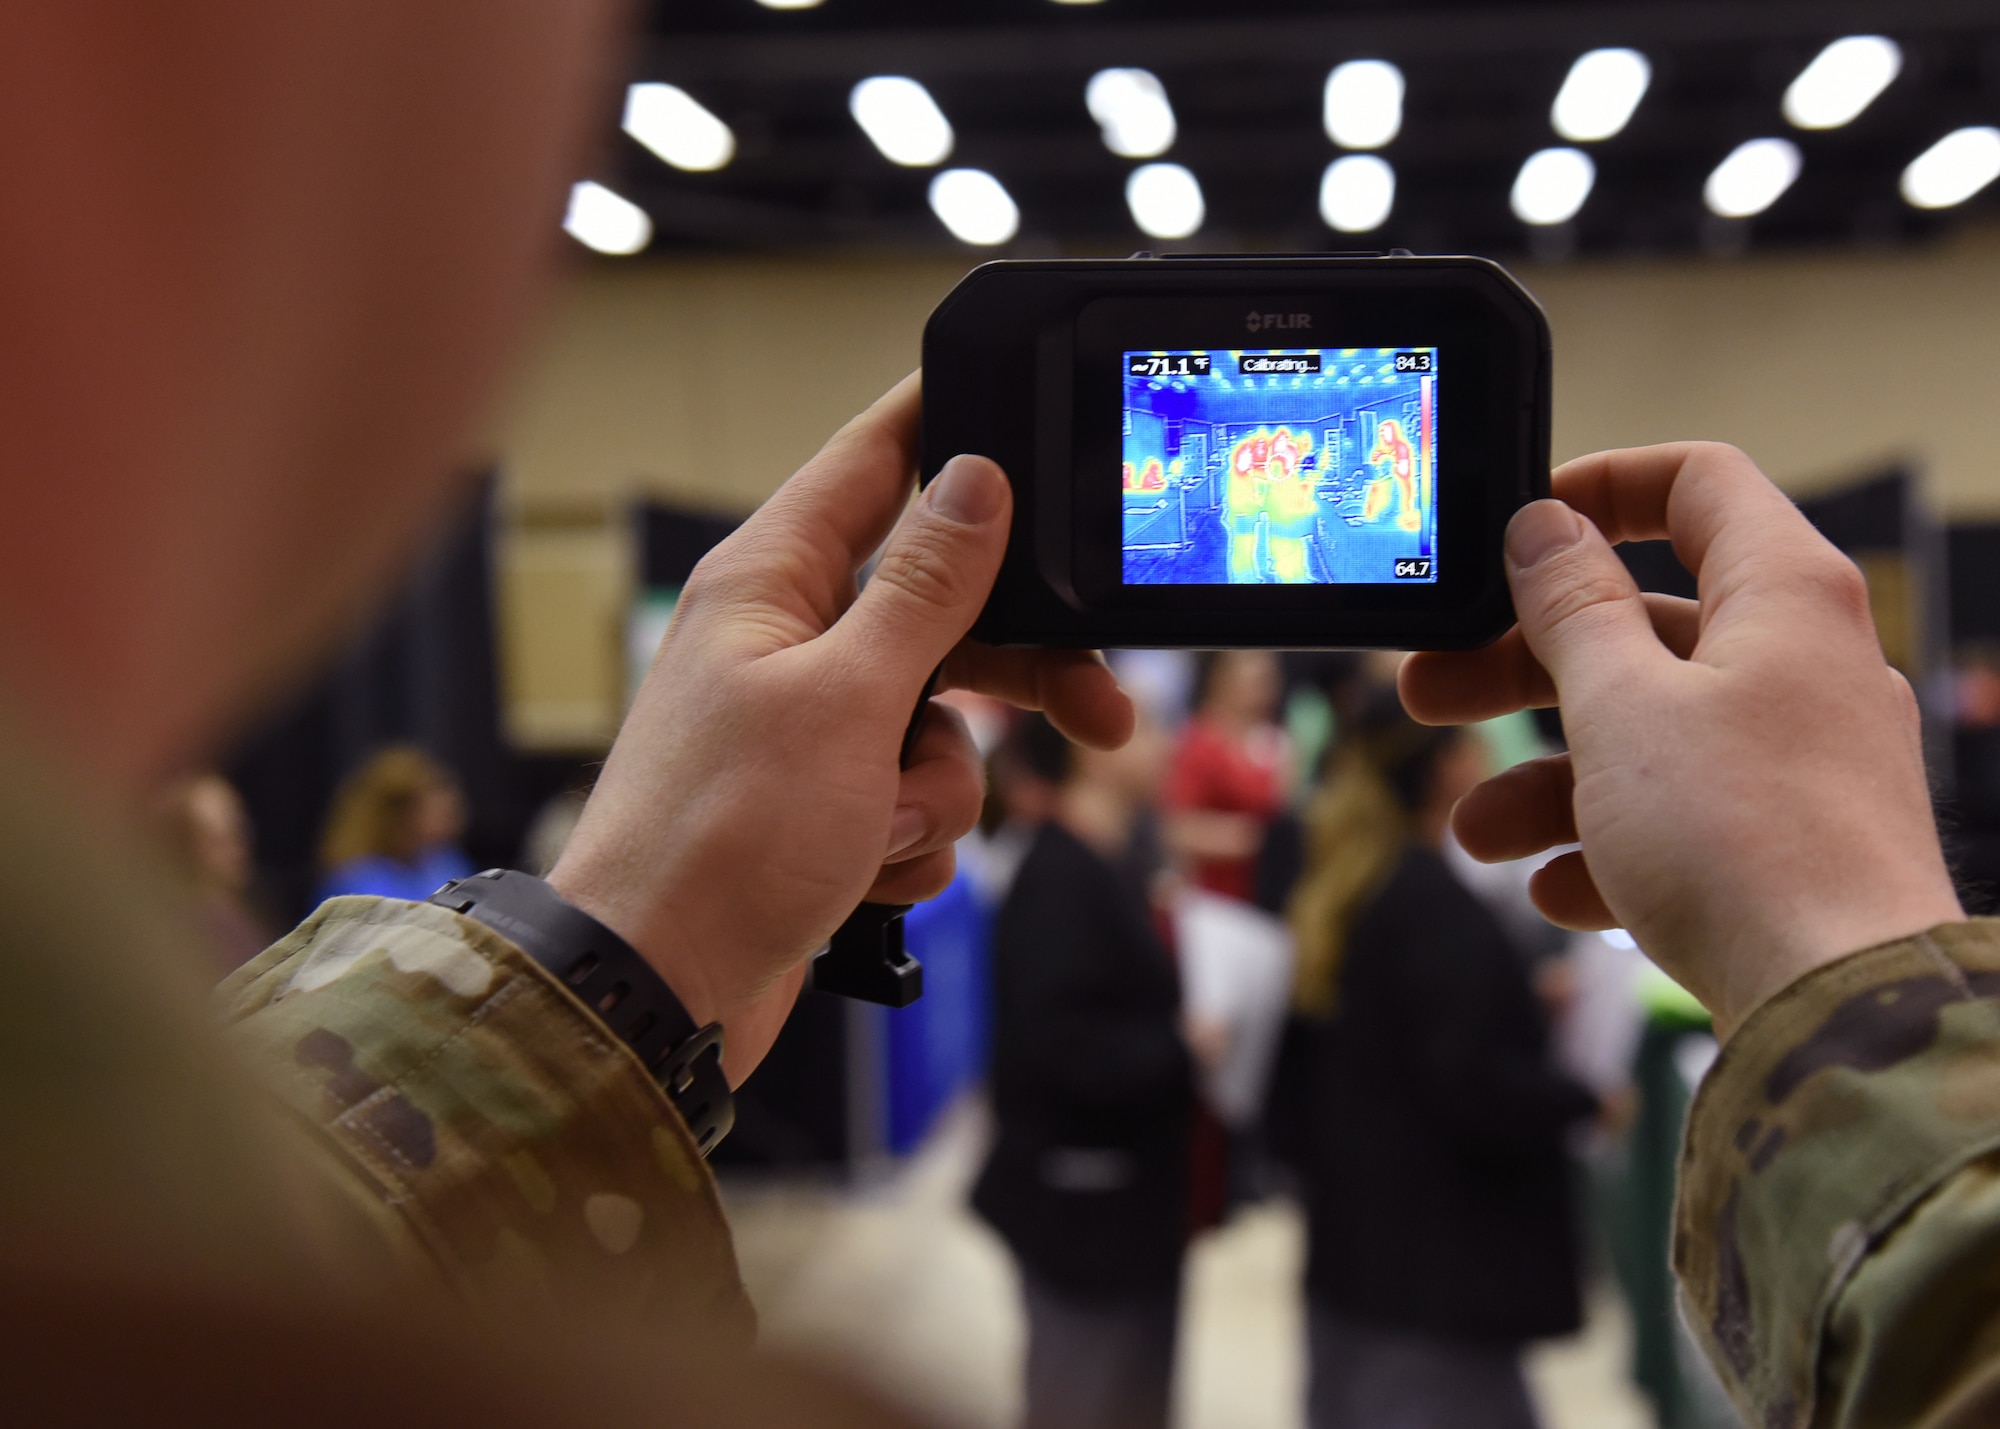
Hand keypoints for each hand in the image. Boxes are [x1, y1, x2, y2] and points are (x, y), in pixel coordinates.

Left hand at [548, 376, 1133, 1081]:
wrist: (658, 992)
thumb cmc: (718, 841)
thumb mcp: (846, 701)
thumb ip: (925, 589)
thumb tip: (976, 480)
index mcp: (771, 583)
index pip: (874, 462)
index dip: (948, 422)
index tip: (1019, 390)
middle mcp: (788, 641)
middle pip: (945, 611)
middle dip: (1011, 676)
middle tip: (1095, 709)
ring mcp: (808, 727)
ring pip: (943, 722)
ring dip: (939, 789)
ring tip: (880, 830)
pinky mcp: (824, 804)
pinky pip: (916, 796)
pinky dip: (908, 841)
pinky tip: (860, 873)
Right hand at [1401, 443, 1961, 1038]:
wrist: (1840, 1007)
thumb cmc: (1742, 840)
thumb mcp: (1621, 704)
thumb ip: (1573, 607)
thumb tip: (1546, 528)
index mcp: (1783, 595)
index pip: (1696, 482)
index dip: (1600, 487)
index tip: (1519, 531)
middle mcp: (1805, 661)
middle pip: (1645, 625)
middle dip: (1523, 667)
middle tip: (1436, 693)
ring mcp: (1803, 755)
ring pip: (1652, 734)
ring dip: (1548, 779)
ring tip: (1478, 835)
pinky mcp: (1793, 841)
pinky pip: (1683, 818)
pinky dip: (1611, 844)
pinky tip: (1559, 890)